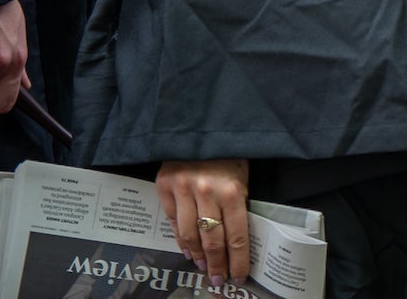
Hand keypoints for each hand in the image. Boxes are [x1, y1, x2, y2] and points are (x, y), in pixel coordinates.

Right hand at [158, 158, 250, 283]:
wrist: (199, 126)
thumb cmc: (228, 153)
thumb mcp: (241, 176)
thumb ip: (237, 205)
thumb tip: (235, 241)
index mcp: (232, 190)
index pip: (236, 236)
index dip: (238, 260)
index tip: (239, 276)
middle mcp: (206, 192)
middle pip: (212, 241)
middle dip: (216, 265)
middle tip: (218, 280)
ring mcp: (183, 190)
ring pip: (189, 235)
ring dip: (197, 256)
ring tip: (203, 267)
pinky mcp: (164, 186)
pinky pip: (172, 221)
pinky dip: (180, 239)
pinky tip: (187, 249)